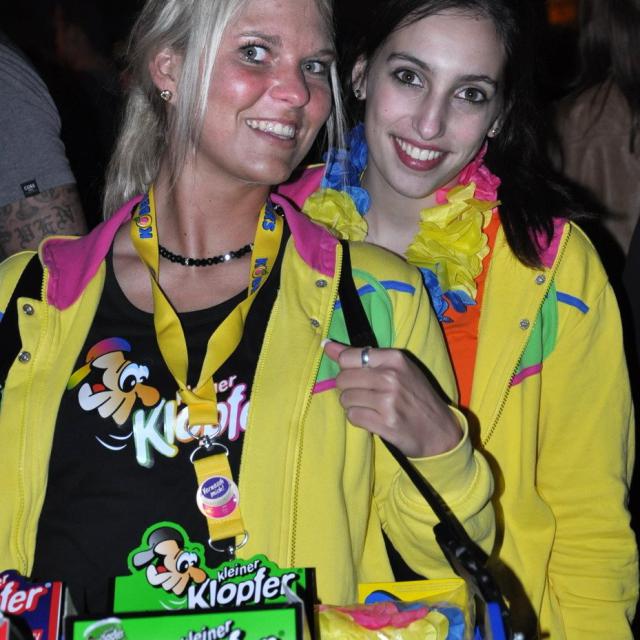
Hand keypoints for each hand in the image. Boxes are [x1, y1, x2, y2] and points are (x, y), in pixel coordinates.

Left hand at [323, 340, 461, 457]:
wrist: (439, 430)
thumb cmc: (416, 396)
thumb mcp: (397, 369)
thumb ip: (362, 356)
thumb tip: (326, 345)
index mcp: (394, 358)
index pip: (350, 356)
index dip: (343, 366)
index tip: (346, 371)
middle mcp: (391, 377)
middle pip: (343, 379)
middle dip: (348, 388)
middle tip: (363, 393)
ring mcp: (388, 401)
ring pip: (346, 399)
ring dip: (353, 405)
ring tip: (370, 407)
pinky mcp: (385, 423)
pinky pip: (353, 417)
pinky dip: (357, 418)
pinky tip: (372, 418)